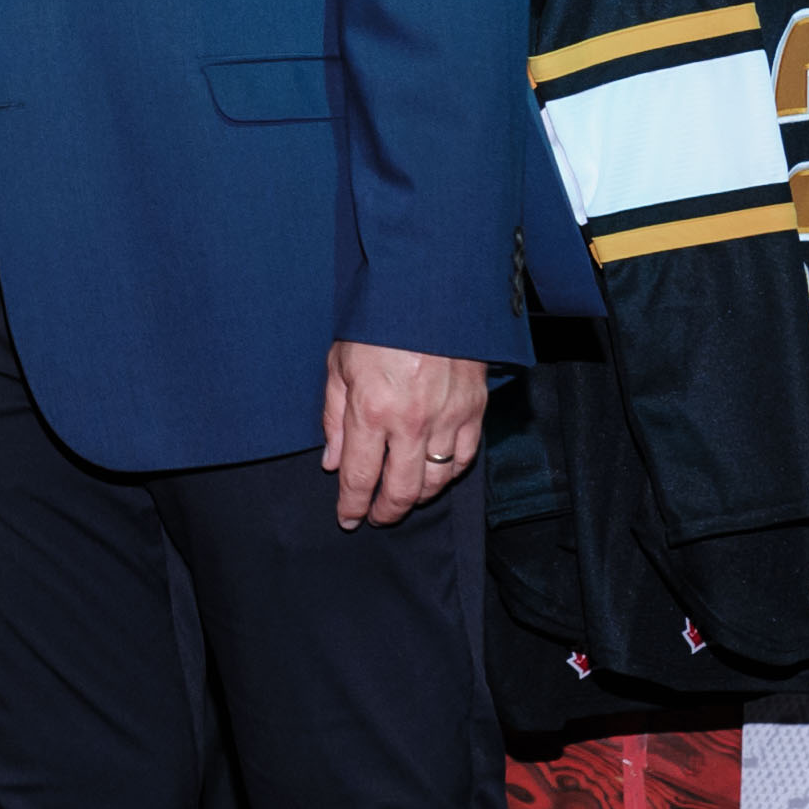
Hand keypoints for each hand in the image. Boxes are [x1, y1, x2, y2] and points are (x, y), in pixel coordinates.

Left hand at [322, 339, 483, 529]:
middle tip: (376, 516)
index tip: (348, 519)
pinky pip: (465, 459)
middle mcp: (412, 422)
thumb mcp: (340, 364)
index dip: (353, 505)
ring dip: (418, 498)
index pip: (361, 477)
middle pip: (403, 491)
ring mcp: (449, 418)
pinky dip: (449, 474)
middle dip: (387, 512)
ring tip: (403, 498)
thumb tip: (332, 463)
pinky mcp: (475, 409)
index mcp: (372, 410)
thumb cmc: (379, 323)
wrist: (431, 289)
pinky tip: (435, 475)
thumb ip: (334, 418)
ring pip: (437, 481)